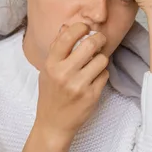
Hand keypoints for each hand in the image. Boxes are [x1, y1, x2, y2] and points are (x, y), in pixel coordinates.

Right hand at [35, 22, 108, 143]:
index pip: (68, 36)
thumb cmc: (50, 95)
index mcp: (51, 65)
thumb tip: (67, 27)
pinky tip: (94, 80)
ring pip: (101, 60)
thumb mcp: (46, 71)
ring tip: (95, 65)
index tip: (85, 28)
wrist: (53, 124)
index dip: (80, 27)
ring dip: (101, 59)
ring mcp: (79, 85)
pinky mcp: (92, 96)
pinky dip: (102, 75)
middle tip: (100, 40)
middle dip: (99, 39)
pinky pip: (105, 75)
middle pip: (90, 45)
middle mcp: (64, 73)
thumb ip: (57, 50)